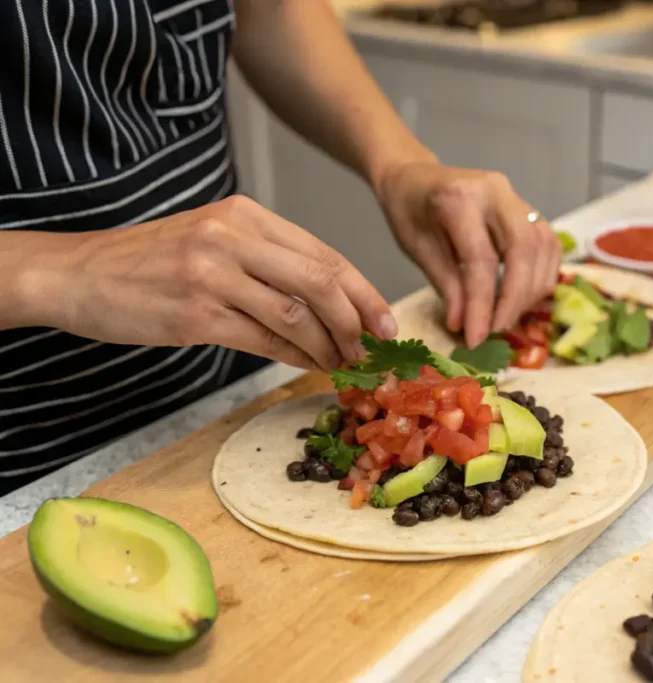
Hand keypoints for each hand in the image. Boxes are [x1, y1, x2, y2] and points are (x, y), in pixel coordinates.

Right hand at [22, 195, 394, 369]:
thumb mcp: (213, 240)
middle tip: (371, 350)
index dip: (363, 292)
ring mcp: (213, 274)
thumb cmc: (152, 261)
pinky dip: (295, 356)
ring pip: (296, 314)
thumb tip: (330, 305)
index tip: (384, 321)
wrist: (80, 274)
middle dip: (356, 321)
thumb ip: (268, 262)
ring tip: (341, 364)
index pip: (324, 254)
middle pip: (320, 282)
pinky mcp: (196, 313)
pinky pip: (264, 339)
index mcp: (245, 214)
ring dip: (328, 346)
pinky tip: (309, 365)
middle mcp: (232, 236)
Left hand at [376, 163, 561, 346]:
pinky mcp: (527, 207)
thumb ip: (446, 285)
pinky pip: (548, 243)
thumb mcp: (417, 248)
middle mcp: (496, 192)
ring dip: (532, 289)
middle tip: (497, 329)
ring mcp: (516, 196)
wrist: (414, 175)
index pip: (481, 260)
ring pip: (544, 246)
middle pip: (523, 250)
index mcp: (460, 198)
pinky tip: (524, 296)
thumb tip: (465, 325)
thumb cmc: (409, 210)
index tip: (475, 338)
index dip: (481, 305)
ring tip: (509, 316)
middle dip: (515, 298)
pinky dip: (542, 274)